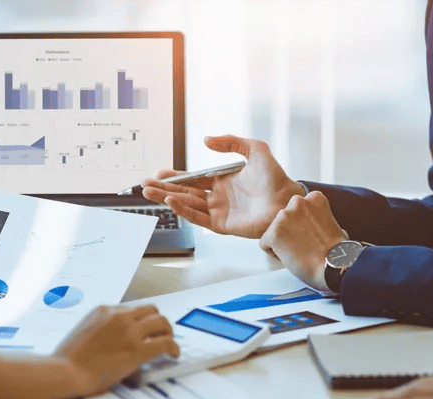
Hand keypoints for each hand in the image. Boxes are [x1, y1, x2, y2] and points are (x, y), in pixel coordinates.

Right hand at [54, 305, 178, 396]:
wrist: (65, 371)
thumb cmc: (68, 358)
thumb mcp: (84, 330)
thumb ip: (101, 327)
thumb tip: (113, 335)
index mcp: (104, 309)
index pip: (132, 309)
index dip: (140, 320)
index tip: (143, 329)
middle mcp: (119, 316)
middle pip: (151, 310)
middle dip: (157, 321)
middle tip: (160, 332)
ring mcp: (130, 332)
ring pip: (162, 322)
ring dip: (168, 332)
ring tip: (169, 341)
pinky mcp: (137, 350)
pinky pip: (165, 343)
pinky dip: (174, 347)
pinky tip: (174, 354)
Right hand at [141, 135, 304, 237]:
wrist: (287, 199)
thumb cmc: (276, 176)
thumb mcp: (254, 149)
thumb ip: (230, 142)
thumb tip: (206, 140)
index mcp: (223, 180)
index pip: (193, 179)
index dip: (175, 176)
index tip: (158, 173)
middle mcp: (218, 197)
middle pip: (184, 192)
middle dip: (163, 189)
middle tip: (145, 185)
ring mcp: (219, 211)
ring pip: (187, 205)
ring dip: (167, 199)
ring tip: (149, 193)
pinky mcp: (222, 225)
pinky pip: (198, 217)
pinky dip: (183, 210)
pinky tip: (171, 202)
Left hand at [259, 191, 345, 290]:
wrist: (334, 267)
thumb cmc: (337, 252)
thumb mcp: (334, 225)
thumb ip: (320, 219)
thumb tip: (315, 225)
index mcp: (314, 198)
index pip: (297, 210)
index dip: (303, 226)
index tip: (311, 237)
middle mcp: (298, 202)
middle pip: (284, 218)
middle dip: (290, 232)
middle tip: (303, 246)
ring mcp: (284, 216)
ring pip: (274, 231)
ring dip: (283, 242)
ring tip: (299, 253)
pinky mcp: (274, 232)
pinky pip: (265, 244)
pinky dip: (275, 254)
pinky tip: (291, 258)